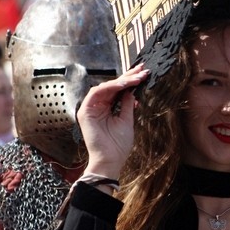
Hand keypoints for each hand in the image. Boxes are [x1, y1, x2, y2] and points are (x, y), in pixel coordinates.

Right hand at [77, 64, 148, 179]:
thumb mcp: (127, 120)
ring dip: (121, 81)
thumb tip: (131, 89)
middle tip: (142, 69)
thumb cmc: (118, 144)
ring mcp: (90, 108)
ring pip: (105, 87)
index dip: (130, 81)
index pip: (118, 91)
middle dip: (128, 77)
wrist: (110, 160)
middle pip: (112, 86)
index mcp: (107, 108)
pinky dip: (111, 87)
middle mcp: (98, 106)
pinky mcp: (85, 111)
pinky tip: (124, 85)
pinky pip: (97, 93)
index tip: (143, 73)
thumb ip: (127, 104)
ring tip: (136, 78)